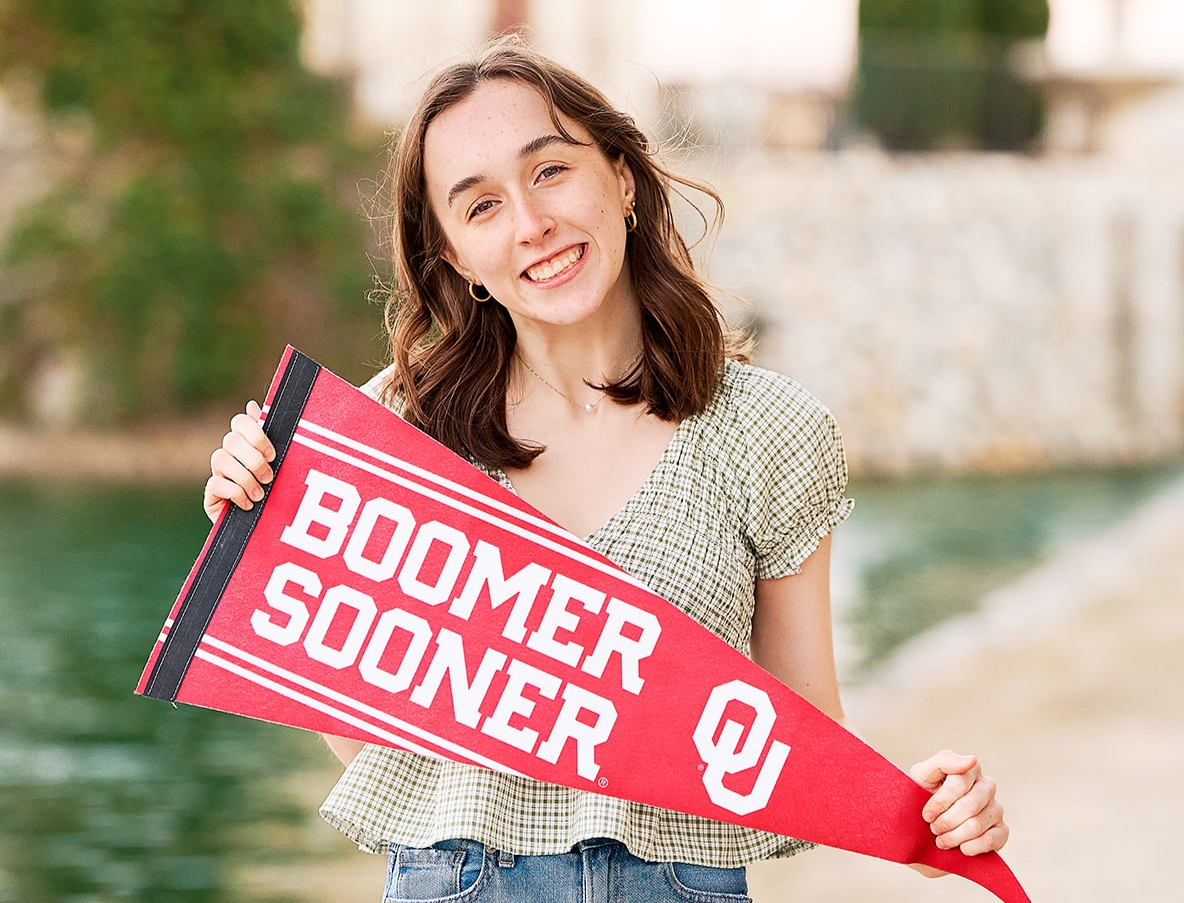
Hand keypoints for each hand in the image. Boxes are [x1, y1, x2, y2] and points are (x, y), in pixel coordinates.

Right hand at [203, 400, 276, 521]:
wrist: (269, 530)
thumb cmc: (279, 493)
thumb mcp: (282, 466)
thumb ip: (270, 438)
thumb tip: (252, 404)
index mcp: (247, 444)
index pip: (240, 422)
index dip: (254, 434)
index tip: (272, 454)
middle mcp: (229, 455)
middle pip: (230, 440)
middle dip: (253, 459)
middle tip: (269, 477)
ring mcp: (218, 474)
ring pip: (220, 459)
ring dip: (244, 478)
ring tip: (260, 495)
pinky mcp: (211, 495)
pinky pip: (216, 484)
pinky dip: (235, 494)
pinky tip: (248, 504)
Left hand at [910, 750, 1007, 857]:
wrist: (925, 826)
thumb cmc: (921, 795)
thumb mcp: (922, 775)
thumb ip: (943, 762)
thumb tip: (972, 760)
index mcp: (968, 768)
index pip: (958, 784)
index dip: (939, 803)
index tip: (926, 815)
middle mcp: (986, 786)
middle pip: (970, 805)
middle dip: (947, 821)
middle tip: (933, 828)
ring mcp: (996, 808)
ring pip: (977, 824)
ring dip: (954, 836)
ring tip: (942, 839)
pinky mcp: (1002, 830)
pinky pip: (993, 840)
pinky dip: (972, 847)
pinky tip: (961, 848)